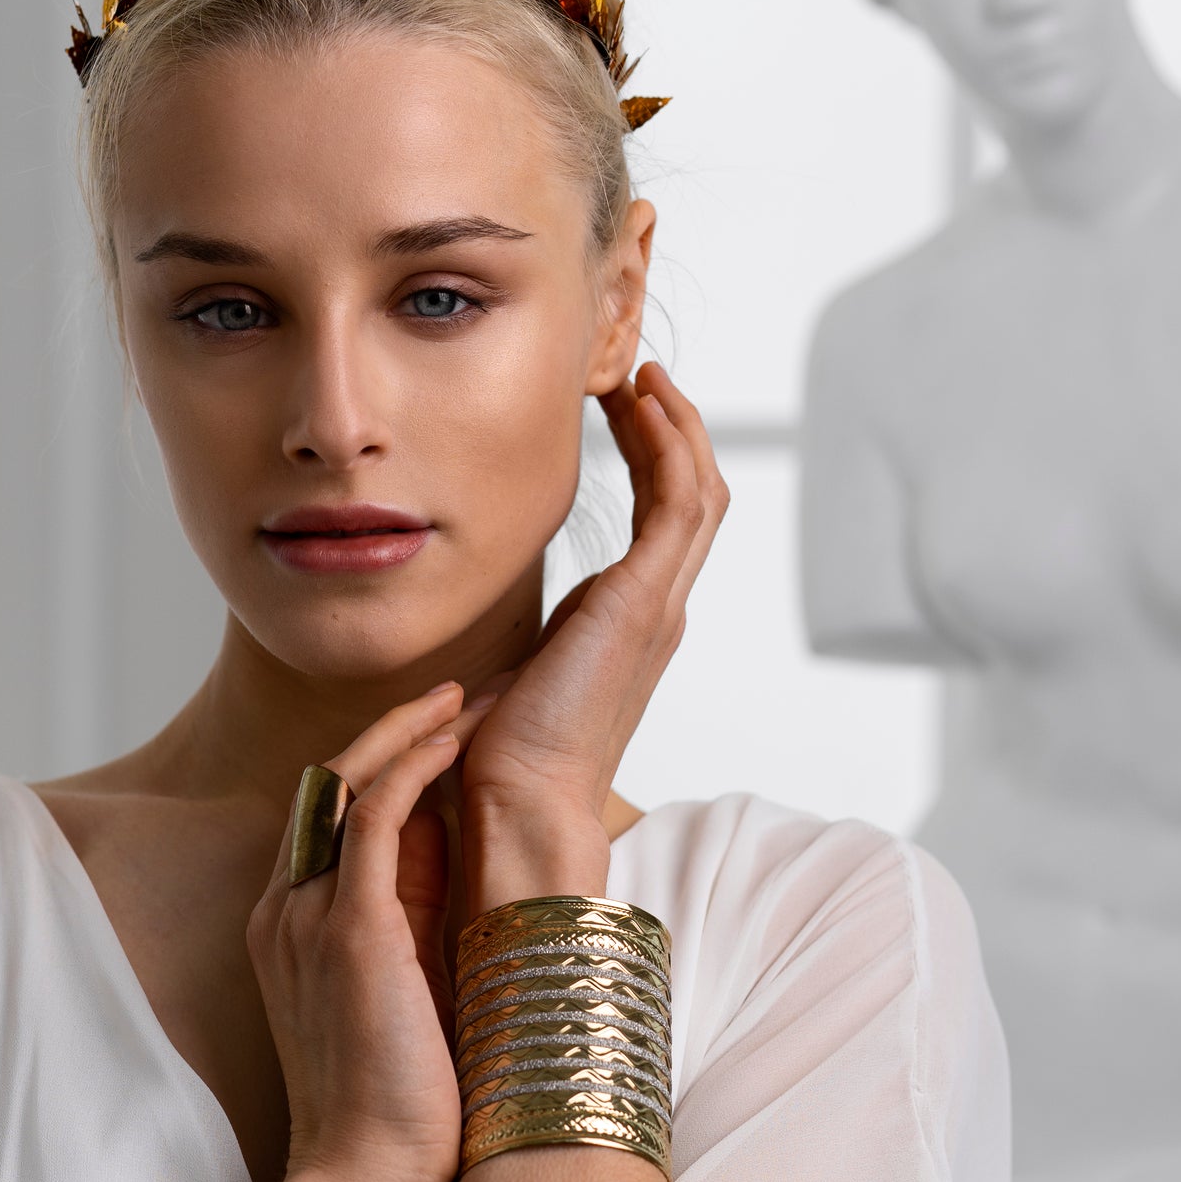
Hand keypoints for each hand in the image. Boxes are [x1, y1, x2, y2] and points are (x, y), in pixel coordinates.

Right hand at [246, 684, 492, 1181]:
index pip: (330, 816)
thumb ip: (413, 920)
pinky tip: (456, 736)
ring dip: (410, 729)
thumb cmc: (397, 1106)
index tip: (445, 729)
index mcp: (291, 926)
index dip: (386, 762)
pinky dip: (414, 762)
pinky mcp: (349, 927)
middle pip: (330, 781)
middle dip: (397, 728)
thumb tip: (460, 855)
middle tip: (462, 689)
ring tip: (466, 695)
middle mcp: (286, 908)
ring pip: (349, 780)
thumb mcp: (401, 990)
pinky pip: (375, 812)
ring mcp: (309, 914)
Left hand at [461, 362, 727, 907]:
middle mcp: (656, 610)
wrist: (517, 809)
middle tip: (636, 372)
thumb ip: (516, 642)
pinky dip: (670, 443)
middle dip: (670, 428)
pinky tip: (640, 399)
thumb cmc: (500, 762)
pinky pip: (681, 500)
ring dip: (675, 424)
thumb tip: (482, 635)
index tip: (617, 407)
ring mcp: (659, 605)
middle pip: (693, 494)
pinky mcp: (645, 601)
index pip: (660, 521)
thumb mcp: (508, 675)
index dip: (648, 457)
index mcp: (626, 625)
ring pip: (698, 489)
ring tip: (640, 373)